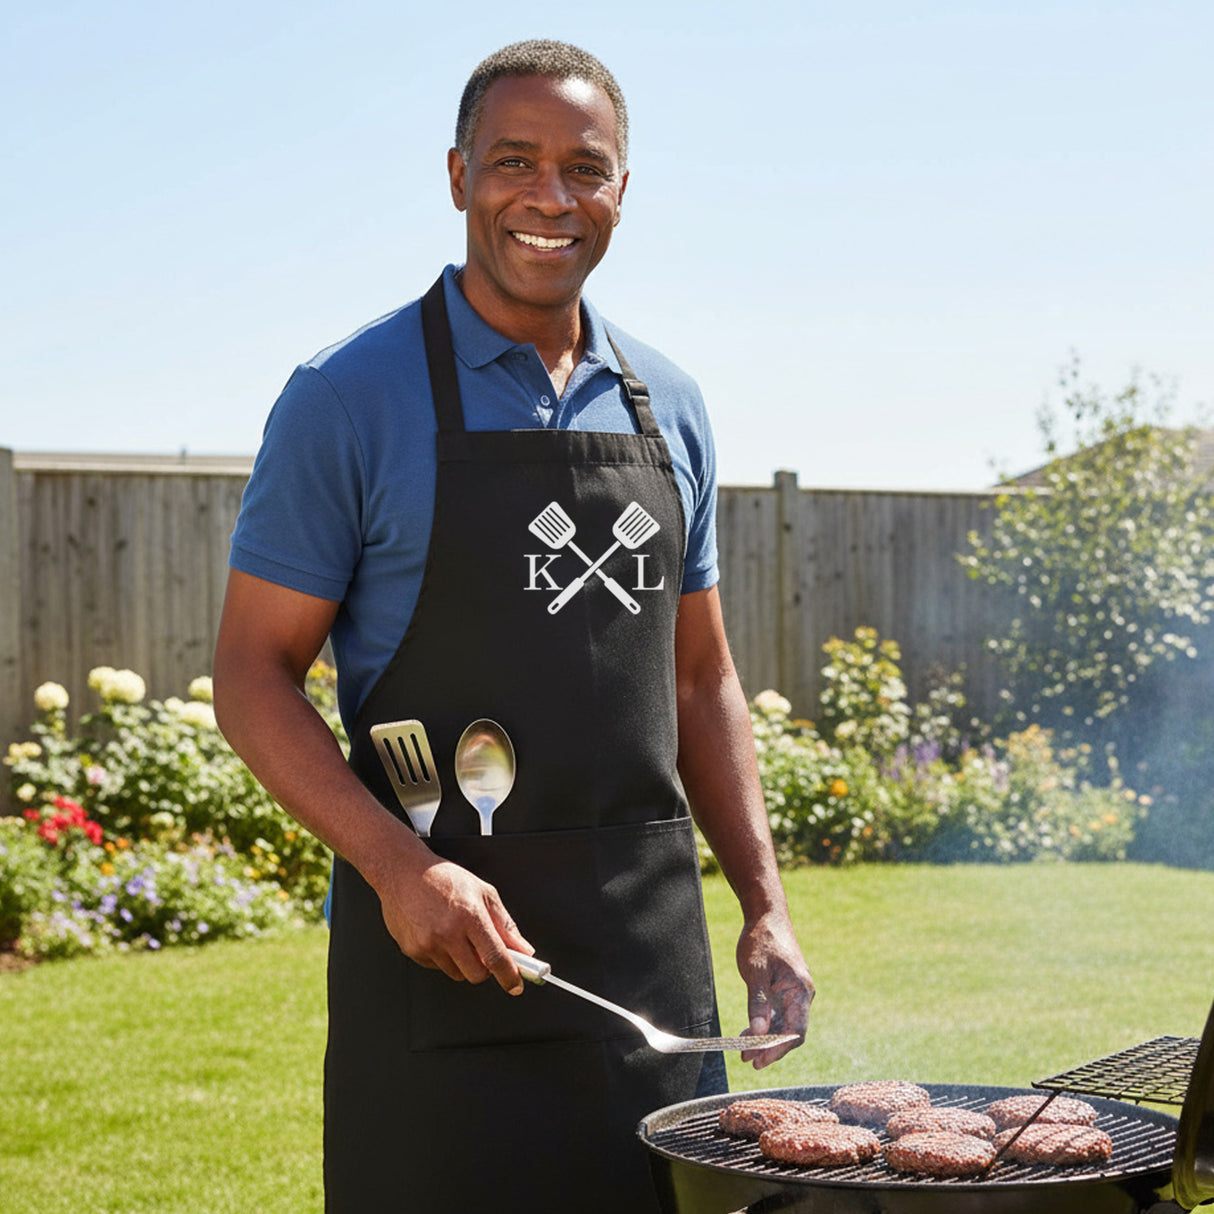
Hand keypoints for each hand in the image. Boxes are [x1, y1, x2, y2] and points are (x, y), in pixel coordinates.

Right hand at [373, 843, 533, 995]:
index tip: (515, 984)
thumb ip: (505, 925)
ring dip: (463, 962)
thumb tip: (523, 950)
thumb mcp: (483, 893)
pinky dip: (443, 957)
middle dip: (485, 968)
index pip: (495, 957)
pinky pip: (436, 967)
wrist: (402, 872)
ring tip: (456, 935)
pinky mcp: (412, 951)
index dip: (509, 975)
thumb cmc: (443, 878)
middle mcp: (447, 932)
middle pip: (476, 974)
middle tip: (483, 951)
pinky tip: (439, 934)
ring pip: (456, 973)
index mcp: (469, 915)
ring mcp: (427, 944)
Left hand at [736, 909, 813, 1068]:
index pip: (796, 1031)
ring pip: (783, 1026)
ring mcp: (793, 993)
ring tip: (744, 1054)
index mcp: (801, 990)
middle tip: (748, 1061)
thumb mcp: (756, 971)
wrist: (766, 915)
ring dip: (765, 1040)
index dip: (778, 1049)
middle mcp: (801, 995)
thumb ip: (758, 1002)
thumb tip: (757, 1032)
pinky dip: (763, 1026)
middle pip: (790, 1032)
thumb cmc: (762, 939)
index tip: (760, 1060)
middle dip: (770, 1048)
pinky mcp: (783, 990)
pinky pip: (777, 1015)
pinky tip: (746, 1035)